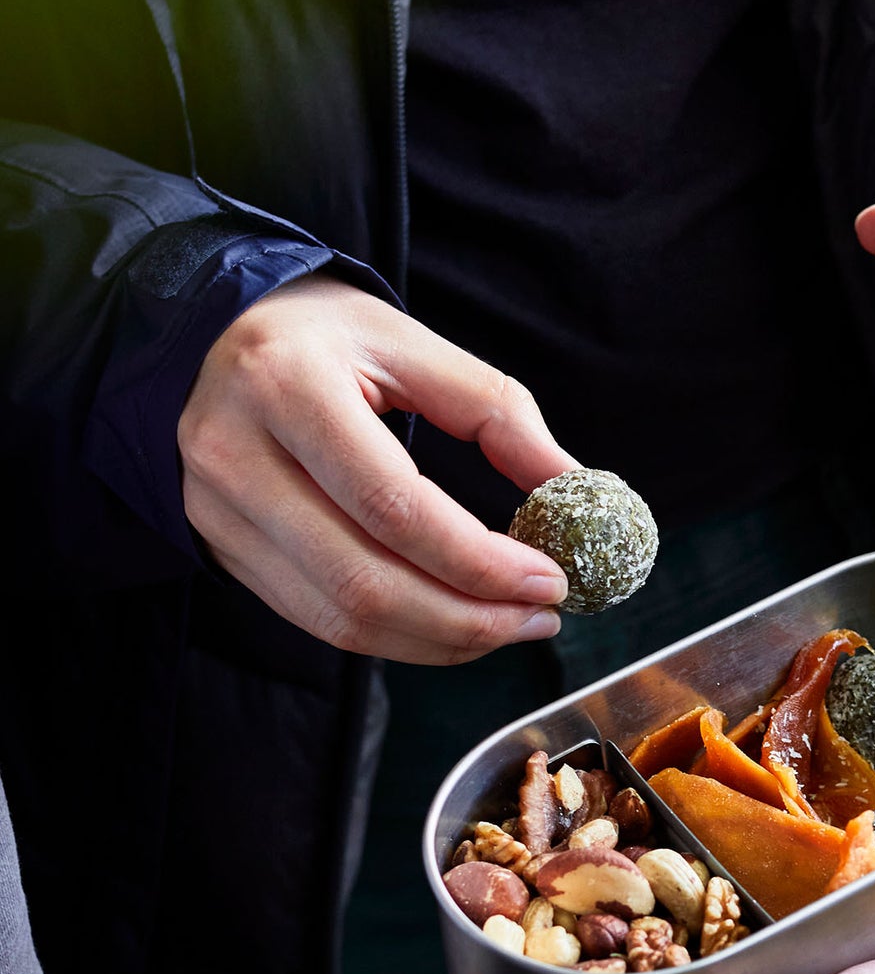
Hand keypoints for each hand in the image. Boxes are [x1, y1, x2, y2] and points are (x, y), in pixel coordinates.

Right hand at [179, 275, 574, 662]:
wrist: (204, 333)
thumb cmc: (318, 333)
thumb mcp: (407, 341)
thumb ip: (495, 410)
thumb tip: (572, 486)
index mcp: (287, 387)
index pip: (394, 505)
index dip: (478, 560)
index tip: (550, 579)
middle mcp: (235, 457)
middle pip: (363, 582)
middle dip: (468, 618)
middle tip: (540, 618)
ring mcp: (216, 513)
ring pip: (339, 619)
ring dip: (438, 640)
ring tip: (507, 626)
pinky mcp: (221, 549)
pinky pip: (316, 620)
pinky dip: (395, 636)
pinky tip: (450, 622)